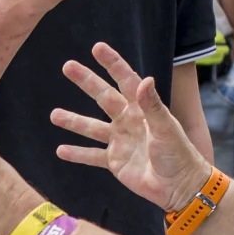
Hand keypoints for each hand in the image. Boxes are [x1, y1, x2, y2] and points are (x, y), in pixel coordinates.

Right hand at [51, 44, 198, 209]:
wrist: (179, 186)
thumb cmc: (179, 154)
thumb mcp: (166, 128)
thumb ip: (153, 105)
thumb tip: (144, 79)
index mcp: (142, 109)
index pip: (125, 80)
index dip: (112, 64)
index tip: (97, 48)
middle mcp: (129, 121)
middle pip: (103, 97)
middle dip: (86, 82)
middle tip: (67, 66)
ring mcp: (120, 141)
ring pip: (92, 128)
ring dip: (73, 121)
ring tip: (54, 115)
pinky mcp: (115, 162)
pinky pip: (92, 156)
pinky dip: (77, 154)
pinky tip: (60, 150)